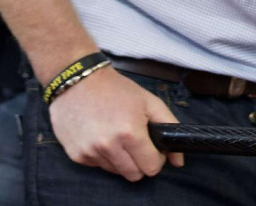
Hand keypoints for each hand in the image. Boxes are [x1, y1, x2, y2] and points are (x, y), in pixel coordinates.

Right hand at [47, 66, 182, 180]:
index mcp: (130, 134)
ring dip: (121, 160)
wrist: (79, 81)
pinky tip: (100, 136)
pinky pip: (98, 166)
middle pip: (134, 175)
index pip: (151, 168)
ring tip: (116, 136)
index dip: (156, 158)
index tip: (152, 147)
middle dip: (140, 162)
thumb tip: (179, 162)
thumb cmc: (117, 90)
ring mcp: (90, 153)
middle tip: (136, 143)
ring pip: (116, 172)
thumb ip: (170, 128)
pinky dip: (103, 156)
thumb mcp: (150, 102)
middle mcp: (109, 147)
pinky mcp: (76, 156)